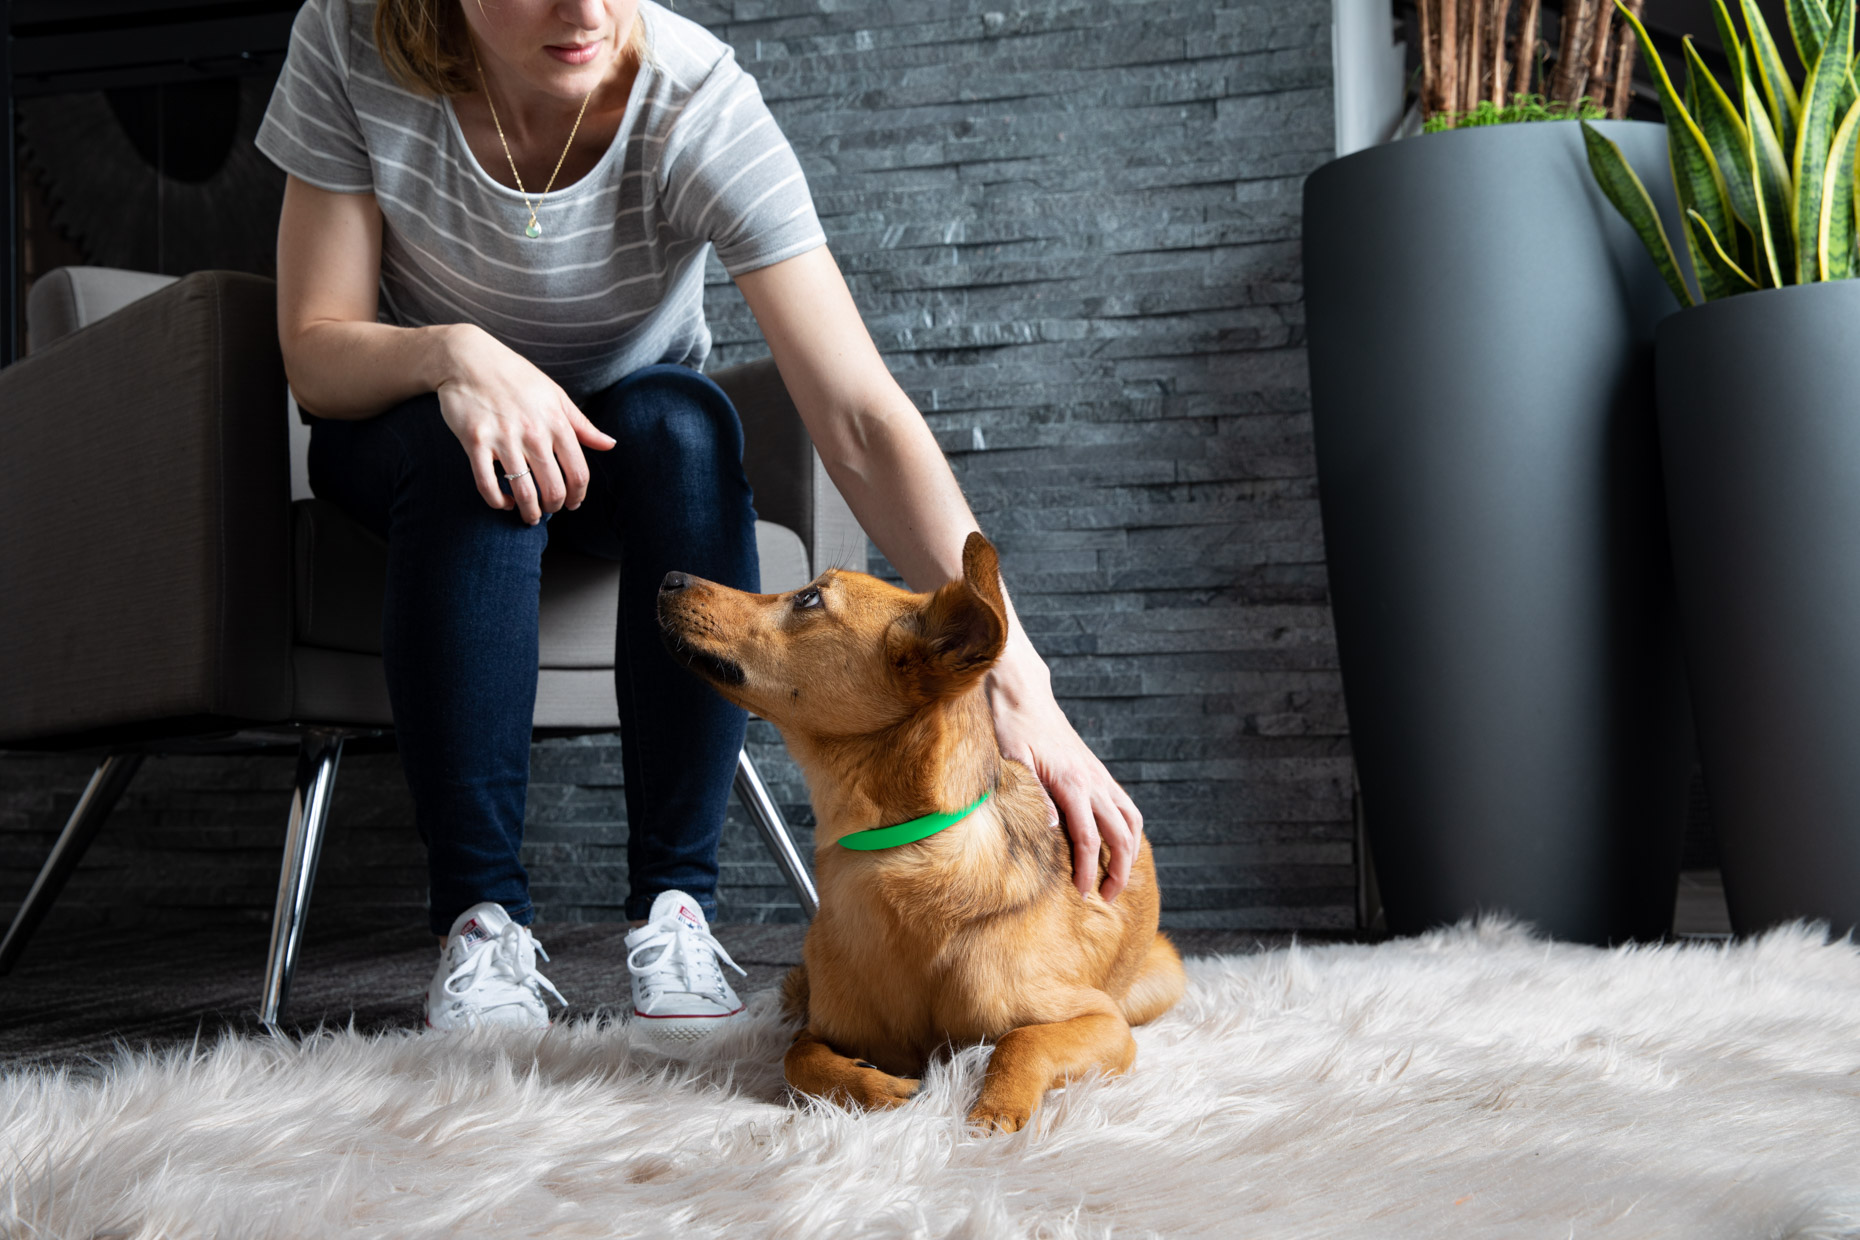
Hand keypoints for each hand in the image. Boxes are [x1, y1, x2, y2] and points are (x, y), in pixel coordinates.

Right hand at [431, 324, 615, 523]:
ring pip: (523, 491)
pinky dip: (497, 502)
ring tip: (528, 516)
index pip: (578, 472)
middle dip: (554, 507)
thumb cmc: (516, 377)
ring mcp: (502, 437)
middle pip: (553, 488)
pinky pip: (487, 484)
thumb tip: (610, 445)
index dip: (578, 496)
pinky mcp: (474, 441)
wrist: (469, 359)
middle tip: (549, 511)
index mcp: (556, 422)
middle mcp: (533, 432)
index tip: (573, 504)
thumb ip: (582, 425)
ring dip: (528, 512)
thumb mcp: (555, 395)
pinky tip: (504, 503)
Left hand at [987, 638, 1143, 901]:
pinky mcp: (1097, 773)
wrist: (1023, 694)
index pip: (1088, 837)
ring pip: (1131, 820)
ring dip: (1131, 851)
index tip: (1082, 893)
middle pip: (1120, 834)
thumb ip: (1030, 794)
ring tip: (1118, 878)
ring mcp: (1099, 776)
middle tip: (1108, 898)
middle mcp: (1092, 781)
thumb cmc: (1011, 726)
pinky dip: (1130, 830)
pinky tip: (1121, 846)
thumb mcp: (1011, 759)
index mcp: (1072, 782)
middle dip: (1119, 869)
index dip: (1087, 869)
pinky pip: (1125, 806)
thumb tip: (1049, 830)